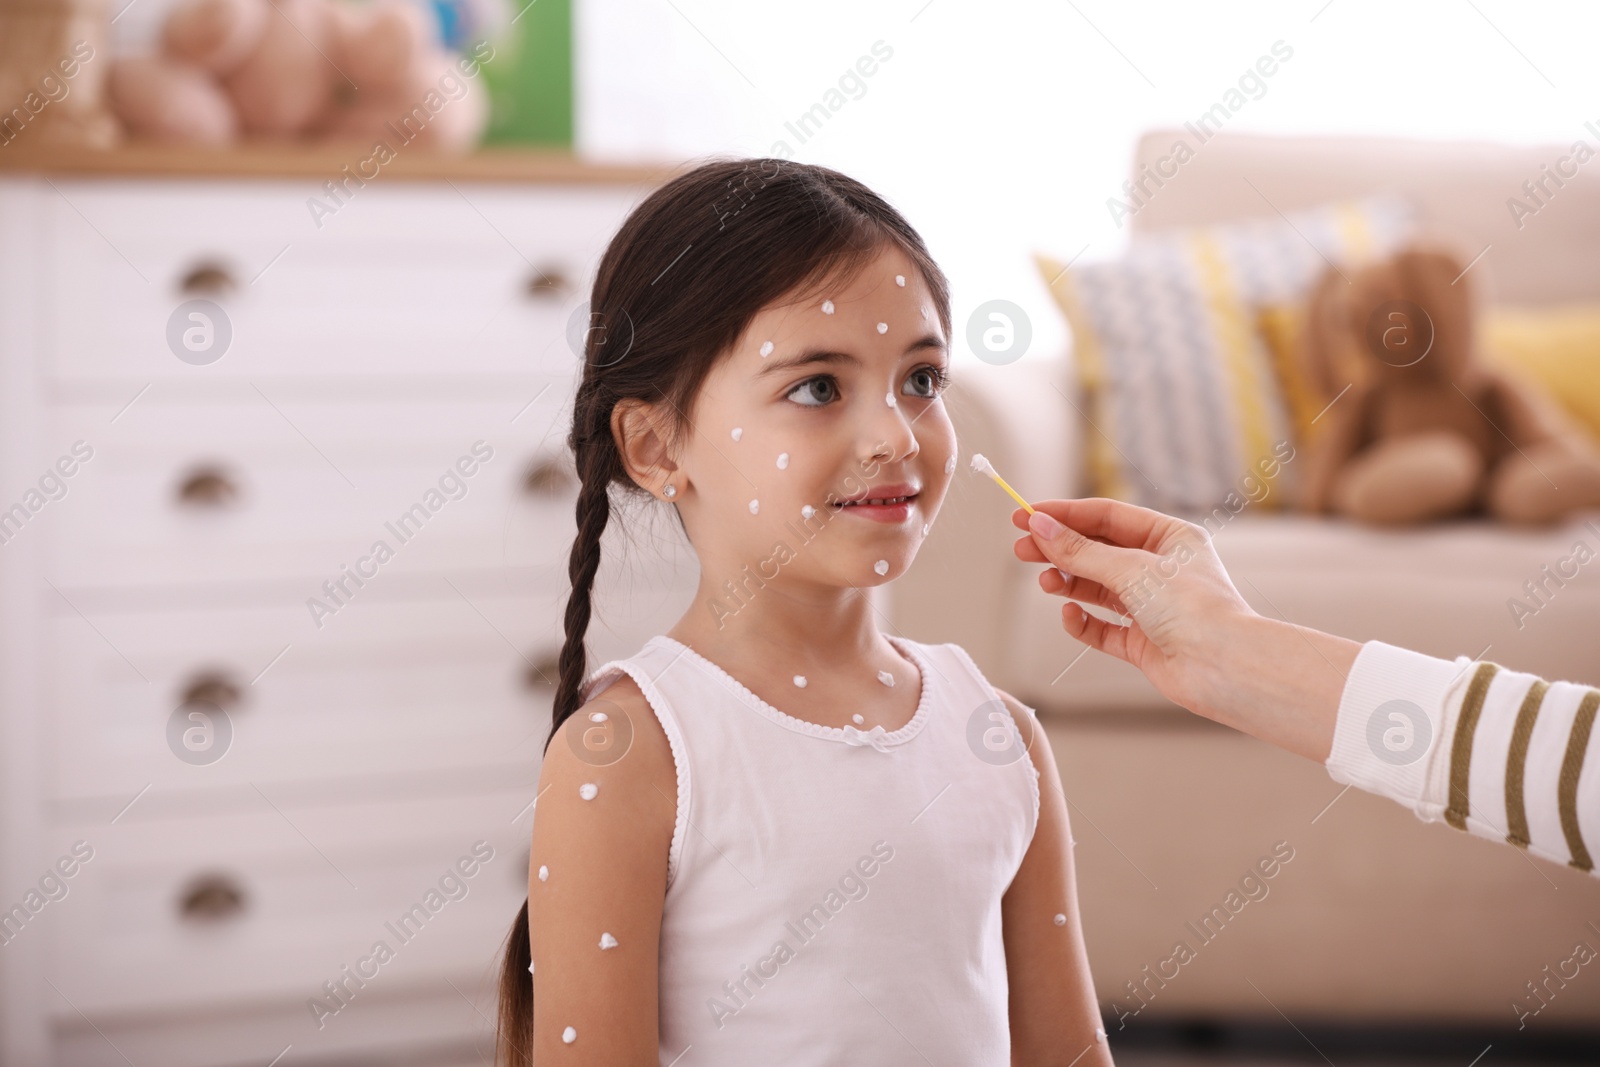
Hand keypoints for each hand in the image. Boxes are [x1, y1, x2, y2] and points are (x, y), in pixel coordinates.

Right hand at [1011, 498, 1256, 715]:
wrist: (1224, 667)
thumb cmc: (1194, 608)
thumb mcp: (1130, 569)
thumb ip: (1080, 551)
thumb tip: (1040, 527)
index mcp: (1170, 538)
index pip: (1107, 517)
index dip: (1064, 515)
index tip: (1026, 515)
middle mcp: (1161, 570)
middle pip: (1098, 551)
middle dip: (1059, 549)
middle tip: (1021, 548)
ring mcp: (1152, 607)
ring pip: (1097, 588)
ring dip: (1068, 583)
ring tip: (1046, 582)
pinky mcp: (1143, 642)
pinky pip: (1102, 628)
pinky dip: (1083, 622)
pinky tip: (1070, 615)